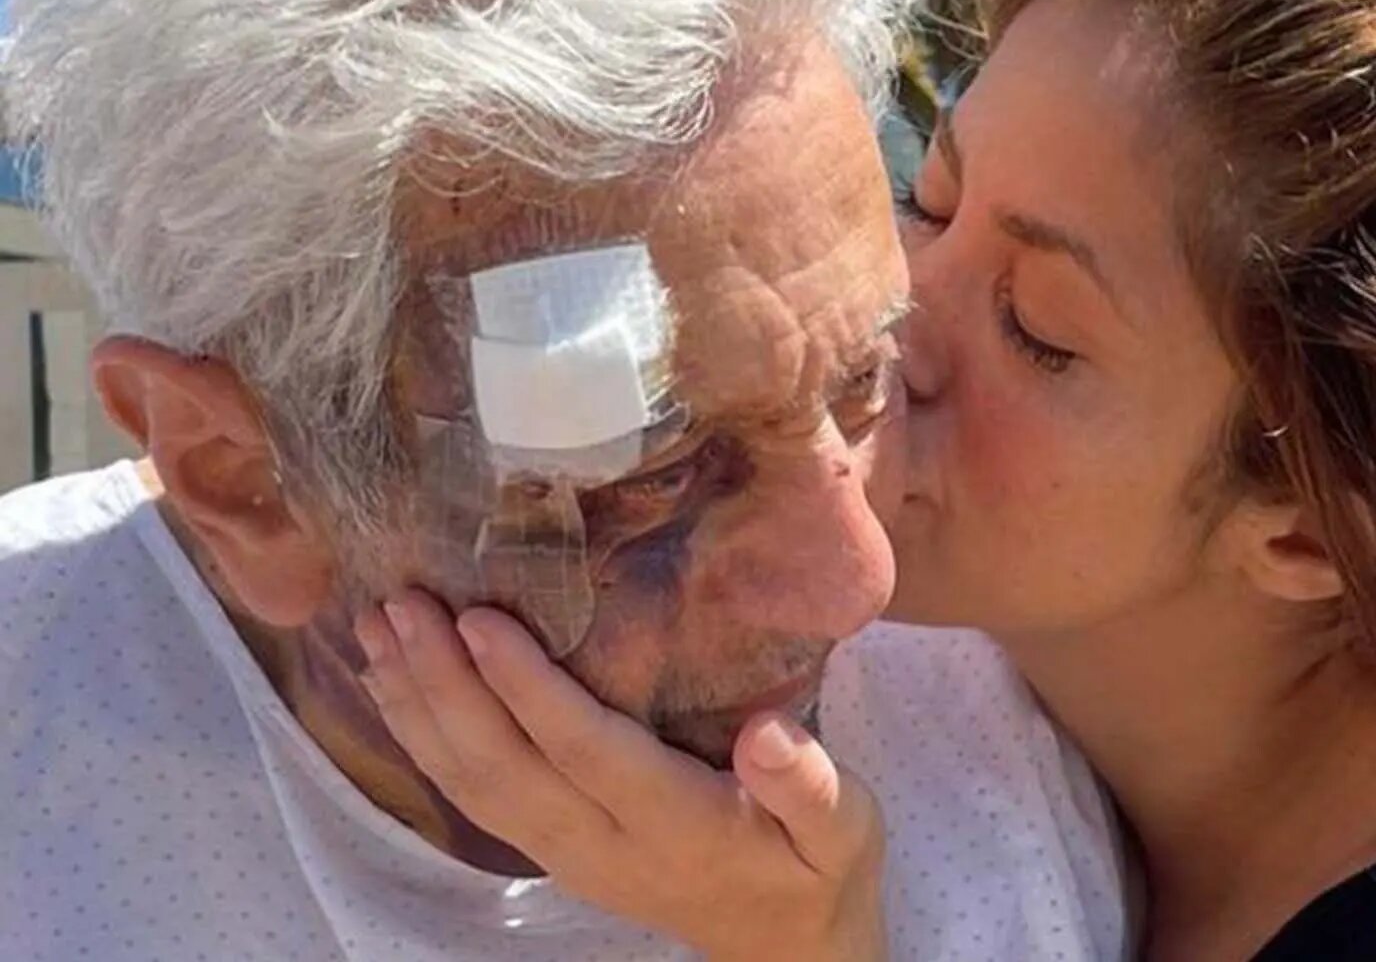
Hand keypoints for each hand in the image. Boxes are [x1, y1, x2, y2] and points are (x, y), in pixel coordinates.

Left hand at [354, 589, 887, 961]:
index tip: (479, 621)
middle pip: (506, 765)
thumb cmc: (818, 867)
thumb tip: (766, 731)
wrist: (784, 947)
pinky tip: (397, 684)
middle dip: (446, 682)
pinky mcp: (551, 849)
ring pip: (475, 781)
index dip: (528, 688)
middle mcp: (604, 842)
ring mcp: (568, 852)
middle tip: (403, 602)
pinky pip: (473, 793)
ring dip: (420, 705)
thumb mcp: (844, 827)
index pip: (586, 751)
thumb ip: (808, 784)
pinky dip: (426, 736)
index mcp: (678, 823)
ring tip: (378, 627)